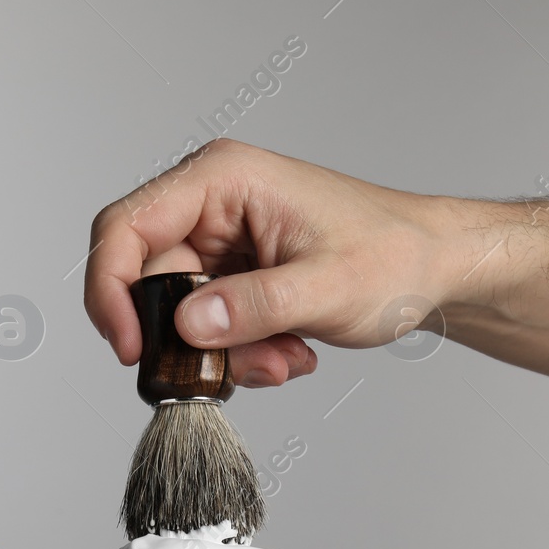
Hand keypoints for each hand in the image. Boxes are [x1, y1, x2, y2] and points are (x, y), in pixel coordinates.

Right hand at [84, 138, 461, 389]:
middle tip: (234, 369)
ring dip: (224, 353)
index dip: (113, 290)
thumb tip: (188, 327)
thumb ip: (253, 308)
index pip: (127, 227)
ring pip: (179, 313)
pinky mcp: (234, 274)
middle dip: (189, 339)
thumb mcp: (327, 287)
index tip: (131, 348)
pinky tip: (287, 352)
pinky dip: (241, 353)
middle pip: (148, 280)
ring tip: (284, 358)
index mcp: (224, 179)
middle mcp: (212, 204)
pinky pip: (208, 325)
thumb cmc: (396, 255)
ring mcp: (221, 241)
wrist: (435, 268)